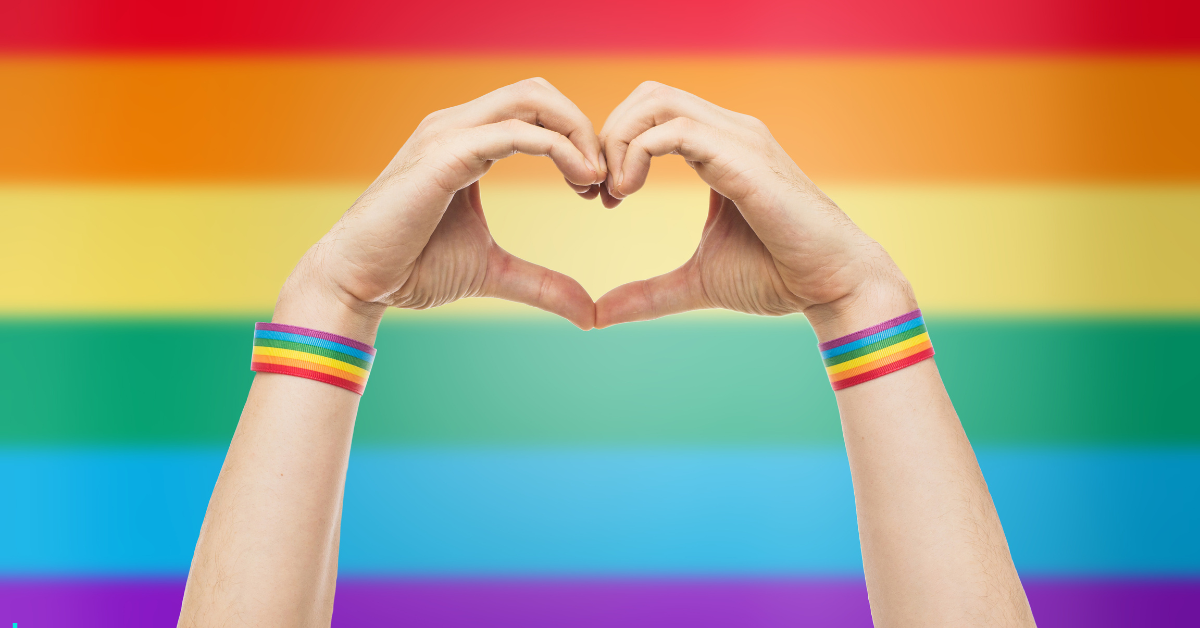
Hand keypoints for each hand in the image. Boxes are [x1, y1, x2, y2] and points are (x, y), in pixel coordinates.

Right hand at [278, 78, 605, 336]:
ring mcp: (447, 134)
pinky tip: (580, 182)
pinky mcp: (444, 156)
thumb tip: (590, 315)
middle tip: (604, 180)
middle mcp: (456, 126)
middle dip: (582, 128)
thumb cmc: (413, 270)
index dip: (577, 140)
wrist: (357, 284)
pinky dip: (557, 149)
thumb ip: (542, 284)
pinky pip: (513, 132)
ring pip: (530, 99)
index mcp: (468, 141)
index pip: (536, 110)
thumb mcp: (494, 273)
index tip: (598, 189)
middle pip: (538, 91)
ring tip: (595, 180)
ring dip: (576, 133)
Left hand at [594, 82, 914, 336]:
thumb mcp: (696, 282)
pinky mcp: (744, 159)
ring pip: (657, 101)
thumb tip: (598, 315)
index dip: (614, 145)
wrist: (834, 286)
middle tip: (597, 190)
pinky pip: (676, 130)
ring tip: (612, 192)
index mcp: (720, 148)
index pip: (652, 113)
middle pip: (648, 95)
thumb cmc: (778, 277)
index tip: (601, 198)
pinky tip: (628, 193)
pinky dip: (637, 153)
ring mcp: (739, 140)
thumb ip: (649, 292)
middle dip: (609, 135)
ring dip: (618, 141)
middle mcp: (730, 132)